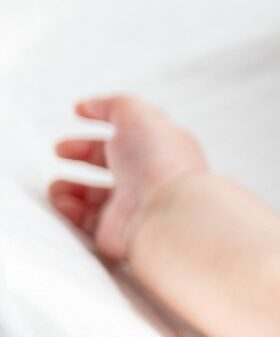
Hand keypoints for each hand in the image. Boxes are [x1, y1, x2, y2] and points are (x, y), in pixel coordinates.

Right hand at [49, 96, 208, 261]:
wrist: (165, 213)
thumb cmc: (157, 161)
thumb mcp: (136, 115)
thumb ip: (112, 105)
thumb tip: (87, 106)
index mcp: (158, 148)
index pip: (128, 132)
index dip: (103, 120)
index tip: (78, 113)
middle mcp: (148, 177)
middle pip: (111, 163)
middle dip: (82, 153)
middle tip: (60, 150)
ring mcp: (133, 206)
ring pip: (95, 195)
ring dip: (69, 187)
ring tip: (56, 185)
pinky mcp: (116, 232)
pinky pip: (86, 221)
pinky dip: (69, 210)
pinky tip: (62, 201)